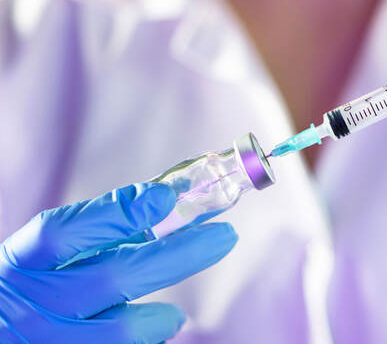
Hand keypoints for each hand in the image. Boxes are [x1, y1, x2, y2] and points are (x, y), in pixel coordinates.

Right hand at [0, 183, 237, 342]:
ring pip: (121, 329)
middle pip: (114, 275)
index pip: (65, 231)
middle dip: (178, 254)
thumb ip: (94, 232)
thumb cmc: (26, 290)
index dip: (117, 212)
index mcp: (23, 263)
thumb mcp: (41, 257)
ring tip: (176, 313)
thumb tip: (160, 207)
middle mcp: (33, 303)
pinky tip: (158, 330)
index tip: (165, 196)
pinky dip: (147, 339)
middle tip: (223, 236)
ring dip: (160, 316)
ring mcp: (48, 341)